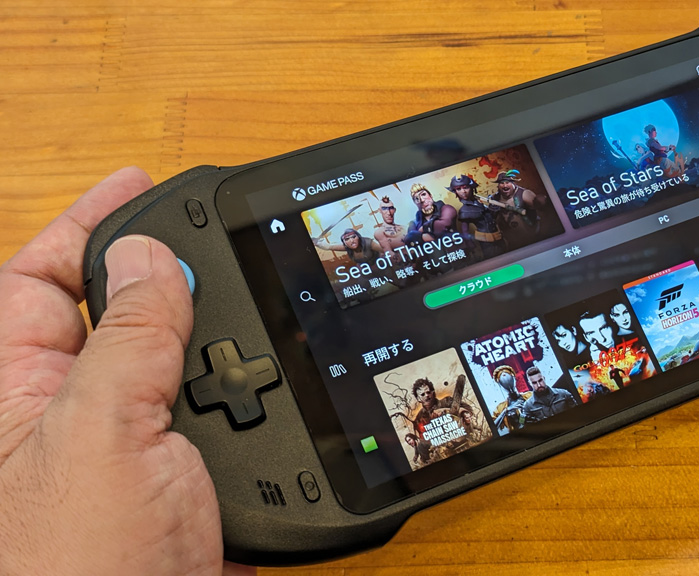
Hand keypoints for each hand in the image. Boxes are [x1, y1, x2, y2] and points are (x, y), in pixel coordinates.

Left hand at [0, 168, 253, 574]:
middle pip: (114, 309)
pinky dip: (247, 386)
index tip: (144, 185)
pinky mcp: (182, 480)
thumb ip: (126, 340)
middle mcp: (67, 414)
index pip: (42, 278)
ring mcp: (129, 448)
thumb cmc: (76, 574)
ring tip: (256, 303)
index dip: (90, 223)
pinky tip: (275, 373)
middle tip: (219, 239)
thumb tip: (150, 257)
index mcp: (16, 391)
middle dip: (162, 267)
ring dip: (214, 329)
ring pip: (175, 358)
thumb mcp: (96, 436)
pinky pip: (214, 410)